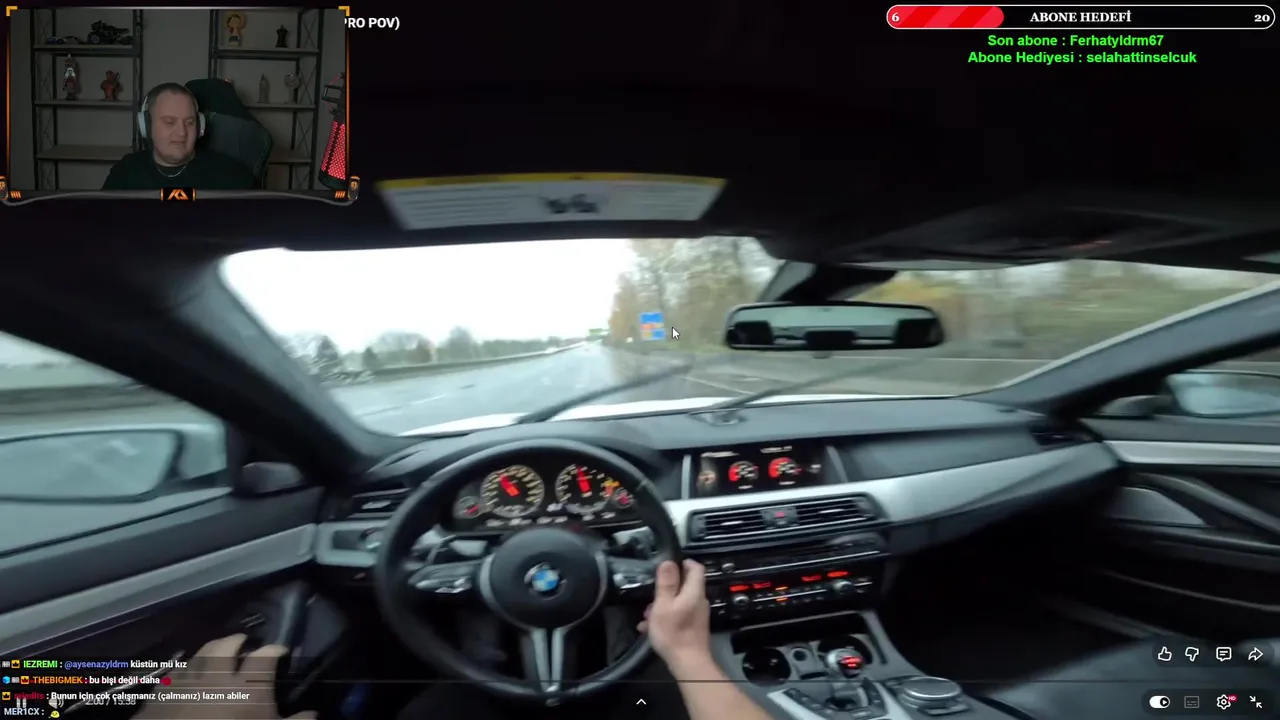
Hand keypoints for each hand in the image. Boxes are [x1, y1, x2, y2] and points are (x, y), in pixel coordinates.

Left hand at [134, 634, 314, 719]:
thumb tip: (312, 715)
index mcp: (248, 687)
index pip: (264, 657)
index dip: (274, 650)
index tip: (280, 651)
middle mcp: (217, 677)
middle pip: (226, 646)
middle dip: (237, 641)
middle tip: (244, 643)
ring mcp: (186, 684)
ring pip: (199, 655)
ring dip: (210, 650)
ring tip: (217, 650)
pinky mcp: (160, 696)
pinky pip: (174, 673)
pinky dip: (183, 669)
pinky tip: (186, 672)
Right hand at [637, 559, 710, 671]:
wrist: (688, 663)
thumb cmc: (674, 632)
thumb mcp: (663, 605)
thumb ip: (666, 583)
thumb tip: (669, 561)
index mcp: (694, 591)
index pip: (696, 567)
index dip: (683, 562)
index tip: (667, 567)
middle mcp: (699, 601)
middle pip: (685, 585)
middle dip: (666, 588)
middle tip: (651, 596)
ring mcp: (697, 615)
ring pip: (679, 601)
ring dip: (662, 605)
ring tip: (646, 616)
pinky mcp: (694, 627)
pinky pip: (679, 615)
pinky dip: (665, 617)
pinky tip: (649, 628)